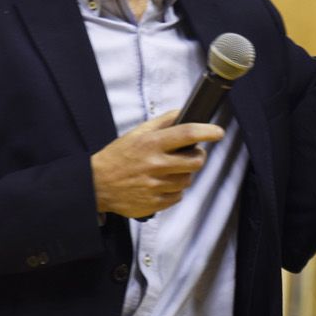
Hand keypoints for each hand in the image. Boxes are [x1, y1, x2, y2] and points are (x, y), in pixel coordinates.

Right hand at [90, 109, 223, 218]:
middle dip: (198, 156)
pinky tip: (161, 184)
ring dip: (184, 174)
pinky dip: (174, 190)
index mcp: (151, 144)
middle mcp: (155, 165)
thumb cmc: (118, 157)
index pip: (187, 133)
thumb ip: (161, 123)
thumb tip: (183, 112)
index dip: (207, 131)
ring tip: (169, 170)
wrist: (97, 185)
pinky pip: (178, 196)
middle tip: (191, 154)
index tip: (218, 132)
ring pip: (188, 180)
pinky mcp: (155, 203)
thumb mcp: (136, 134)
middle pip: (196, 161)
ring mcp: (156, 186)